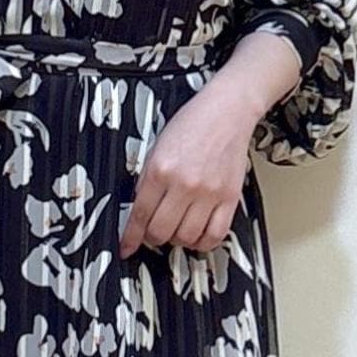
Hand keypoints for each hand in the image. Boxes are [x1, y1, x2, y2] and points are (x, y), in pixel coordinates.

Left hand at [119, 31, 302, 259]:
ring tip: (177, 229)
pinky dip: (203, 242)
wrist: (228, 109)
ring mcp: (208, 193)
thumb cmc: (194, 123)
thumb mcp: (157, 147)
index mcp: (160, 169)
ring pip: (186, 237)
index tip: (127, 247)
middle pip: (161, 231)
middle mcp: (184, 184)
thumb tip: (139, 211)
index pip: (139, 215)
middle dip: (153, 237)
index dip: (131, 237)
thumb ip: (147, 180)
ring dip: (177, 239)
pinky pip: (215, 234)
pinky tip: (198, 235)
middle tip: (154, 232)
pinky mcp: (229, 197)